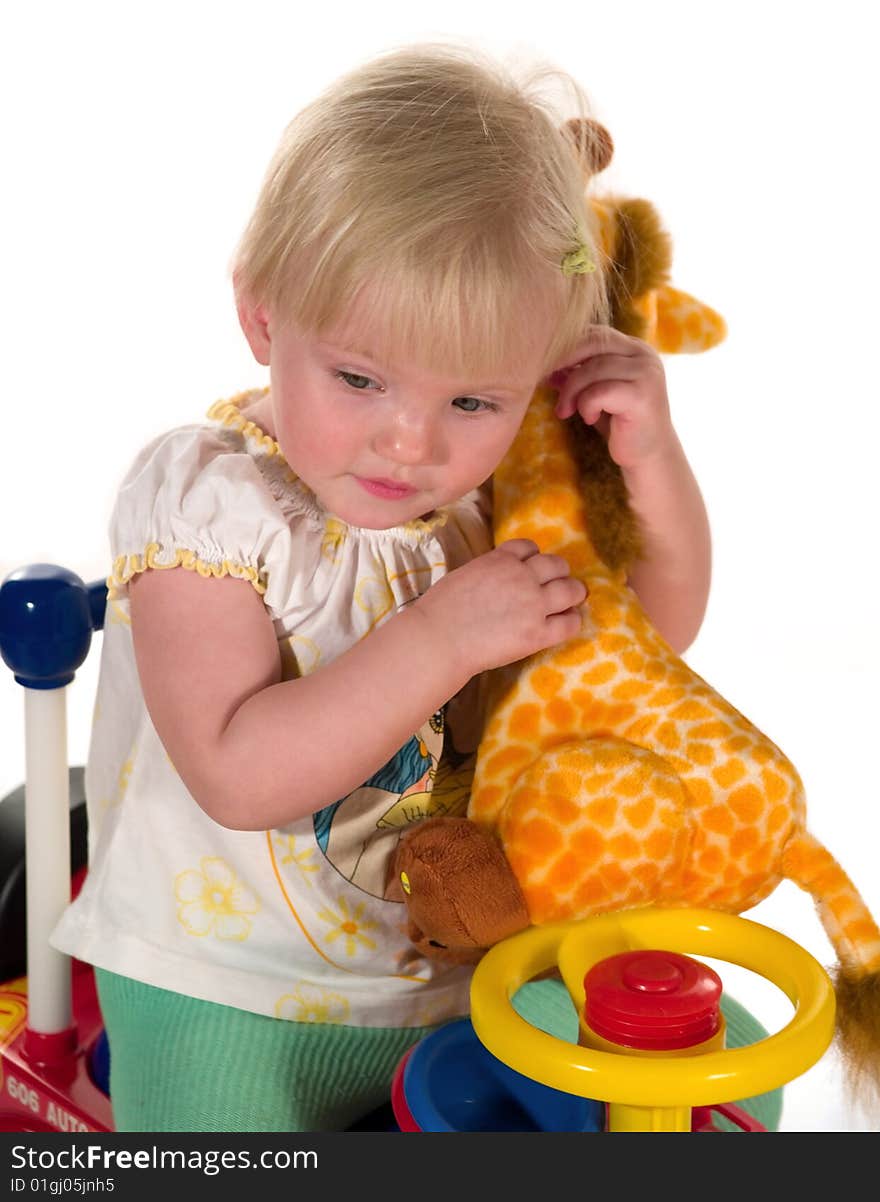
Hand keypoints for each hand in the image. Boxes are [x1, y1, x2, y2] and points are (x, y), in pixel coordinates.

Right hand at [414, 540, 586, 675]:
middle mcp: (522, 577)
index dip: (533, 558)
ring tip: (569, 602)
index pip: (530, 547)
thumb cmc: (440, 609)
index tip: (531, 569)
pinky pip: (570, 623)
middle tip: (556, 586)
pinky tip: (564, 623)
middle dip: (558, 574)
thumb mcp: (465, 573)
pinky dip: (572, 621)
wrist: (438, 639)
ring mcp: (533, 605)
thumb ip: (489, 571)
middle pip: (557, 565)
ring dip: (573, 594)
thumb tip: (499, 577)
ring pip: (572, 590)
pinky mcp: (538, 633)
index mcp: (501, 559)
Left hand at [549, 325, 673, 470]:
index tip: (546, 367)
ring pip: (593, 368)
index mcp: (633, 348)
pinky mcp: (643, 395)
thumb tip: (548, 365)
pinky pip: (600, 392)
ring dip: (571, 392)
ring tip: (567, 411)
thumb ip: (577, 375)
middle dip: (564, 363)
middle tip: (546, 384)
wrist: (649, 455)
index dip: (567, 347)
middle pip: (593, 343)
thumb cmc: (620, 423)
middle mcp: (643, 355)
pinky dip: (586, 405)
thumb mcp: (594, 394)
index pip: (595, 334)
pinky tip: (590, 418)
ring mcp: (646, 373)